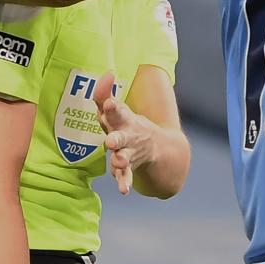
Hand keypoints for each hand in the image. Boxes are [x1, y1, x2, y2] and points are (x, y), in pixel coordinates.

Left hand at [92, 71, 155, 194]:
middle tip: (111, 141)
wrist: (160, 148)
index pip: (117, 111)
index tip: (109, 102)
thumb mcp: (116, 110)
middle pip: (122, 136)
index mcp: (124, 120)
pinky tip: (124, 190)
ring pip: (125, 157)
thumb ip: (104, 93)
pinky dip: (125, 182)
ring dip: (122, 159)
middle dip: (117, 137)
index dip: (112, 107)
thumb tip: (107, 73)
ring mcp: (131, 152)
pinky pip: (127, 176)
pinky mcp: (129, 168)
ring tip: (118, 161)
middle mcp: (128, 136)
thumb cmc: (126, 125)